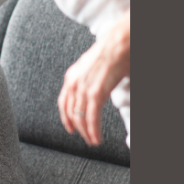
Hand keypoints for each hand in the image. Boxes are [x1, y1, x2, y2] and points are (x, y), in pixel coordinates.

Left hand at [58, 12, 129, 146]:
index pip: (64, 103)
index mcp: (72, 76)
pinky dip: (93, 130)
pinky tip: (97, 138)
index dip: (66, 118)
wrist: (119, 43)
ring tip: (93, 141)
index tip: (71, 128)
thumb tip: (96, 87)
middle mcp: (73, 83)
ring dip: (87, 133)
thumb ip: (90, 78)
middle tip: (86, 138)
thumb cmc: (112, 50)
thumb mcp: (93, 65)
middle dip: (78, 129)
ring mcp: (83, 89)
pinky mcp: (95, 93)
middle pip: (71, 113)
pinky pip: (91, 117)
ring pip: (80, 118)